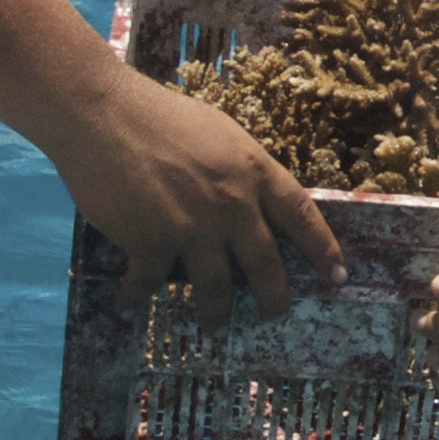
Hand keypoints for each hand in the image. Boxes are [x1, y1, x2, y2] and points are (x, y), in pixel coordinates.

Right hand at [52, 71, 343, 313]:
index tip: (336, 275)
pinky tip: (129, 305)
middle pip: (265, 264)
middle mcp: (232, 205)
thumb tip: (251, 198)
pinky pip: (151, 283)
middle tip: (277, 314)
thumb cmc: (158, 114)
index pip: (302, 217)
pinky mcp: (151, 243)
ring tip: (213, 326)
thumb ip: (241, 169)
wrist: (102, 113)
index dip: (323, 249)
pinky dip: (137, 296)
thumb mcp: (220, 133)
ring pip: (215, 288)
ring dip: (214, 313)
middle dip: (274, 297)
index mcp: (254, 171)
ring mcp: (193, 228)